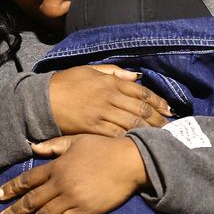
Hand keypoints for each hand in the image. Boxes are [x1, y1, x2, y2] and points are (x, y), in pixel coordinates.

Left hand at [0, 134, 148, 213]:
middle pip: (30, 201)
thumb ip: (54, 145)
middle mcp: (60, 184)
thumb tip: (33, 147)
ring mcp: (72, 199)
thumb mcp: (77, 141)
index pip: (27, 180)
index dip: (9, 190)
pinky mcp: (85, 212)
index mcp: (57, 166)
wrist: (130, 161)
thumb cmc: (105, 148)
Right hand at [49, 65, 173, 136]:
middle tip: (170, 126)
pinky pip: (116, 134)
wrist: (43, 100)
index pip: (142, 91)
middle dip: (158, 118)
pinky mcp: (93, 128)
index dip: (158, 101)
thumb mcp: (90, 70)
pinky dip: (130, 139)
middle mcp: (110, 97)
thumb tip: (136, 76)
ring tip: (161, 136)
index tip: (169, 109)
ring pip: (132, 123)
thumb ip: (114, 72)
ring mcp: (102, 114)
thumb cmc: (66, 83)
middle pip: (141, 109)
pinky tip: (140, 143)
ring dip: (149, 130)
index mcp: (111, 82)